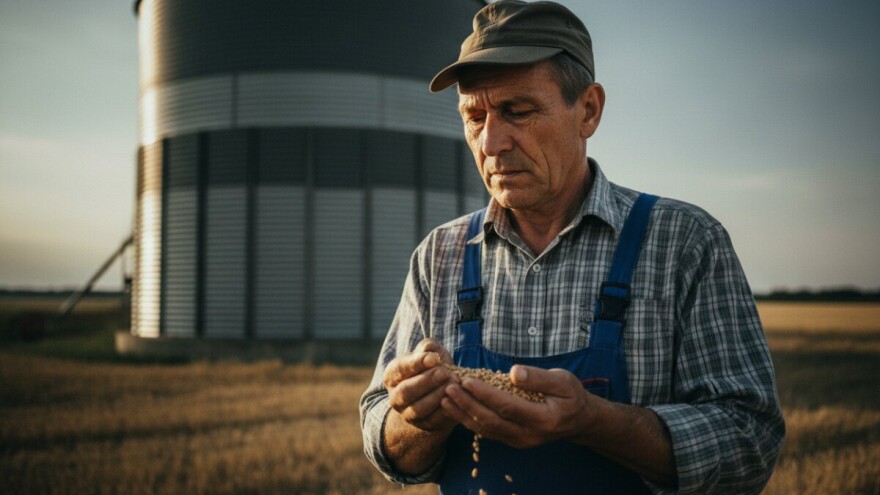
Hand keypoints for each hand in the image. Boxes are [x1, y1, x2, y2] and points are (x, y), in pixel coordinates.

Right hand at [383, 338, 458, 433]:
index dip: (417, 363)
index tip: (435, 358)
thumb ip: (428, 348)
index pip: (401, 368)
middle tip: (445, 373)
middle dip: (427, 381)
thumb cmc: (434, 367)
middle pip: (406, 391)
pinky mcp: (424, 425)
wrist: (441, 391)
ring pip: (418, 408)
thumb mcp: (431, 353)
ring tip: (453, 384)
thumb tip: (429, 351)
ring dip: (437, 396)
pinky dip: (445, 410)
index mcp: (392, 375)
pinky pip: (433, 421)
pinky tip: (456, 398)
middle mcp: (395, 397)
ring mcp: (408, 414)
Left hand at [441, 364, 597, 448]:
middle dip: (467, 404)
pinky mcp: (511, 440)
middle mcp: (529, 434)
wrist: (577, 420)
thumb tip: (514, 372)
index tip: (467, 380)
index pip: (508, 406)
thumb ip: (539, 378)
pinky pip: (486, 432)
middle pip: (491, 421)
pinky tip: (454, 407)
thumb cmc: (570, 395)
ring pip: (485, 429)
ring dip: (463, 413)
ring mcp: (519, 441)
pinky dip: (468, 419)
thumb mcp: (563, 381)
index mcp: (544, 418)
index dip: (486, 394)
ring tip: (444, 396)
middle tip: (448, 387)